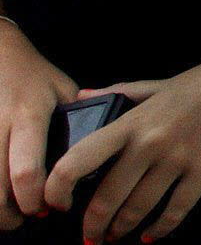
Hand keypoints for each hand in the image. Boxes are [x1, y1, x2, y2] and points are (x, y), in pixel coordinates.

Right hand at [0, 24, 74, 224]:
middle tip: (28, 218)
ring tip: (13, 212)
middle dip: (11, 214)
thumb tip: (97, 155)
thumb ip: (79, 120)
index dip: (35, 198)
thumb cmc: (34, 76)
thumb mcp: (63, 91)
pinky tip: (1, 193)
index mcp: (29, 116)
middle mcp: (0, 127)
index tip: (51, 207)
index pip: (26, 170)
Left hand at [48, 33, 200, 241]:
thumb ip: (120, 93)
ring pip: (139, 208)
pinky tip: (150, 236)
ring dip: (122, 230)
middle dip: (93, 225)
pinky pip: (177, 209)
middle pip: (107, 197)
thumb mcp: (159, 83)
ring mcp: (178, 159)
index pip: (79, 159)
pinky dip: (161, 229)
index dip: (58, 187)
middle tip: (89, 237)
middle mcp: (150, 143)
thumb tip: (85, 96)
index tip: (56, 203)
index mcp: (133, 120)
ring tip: (114, 238)